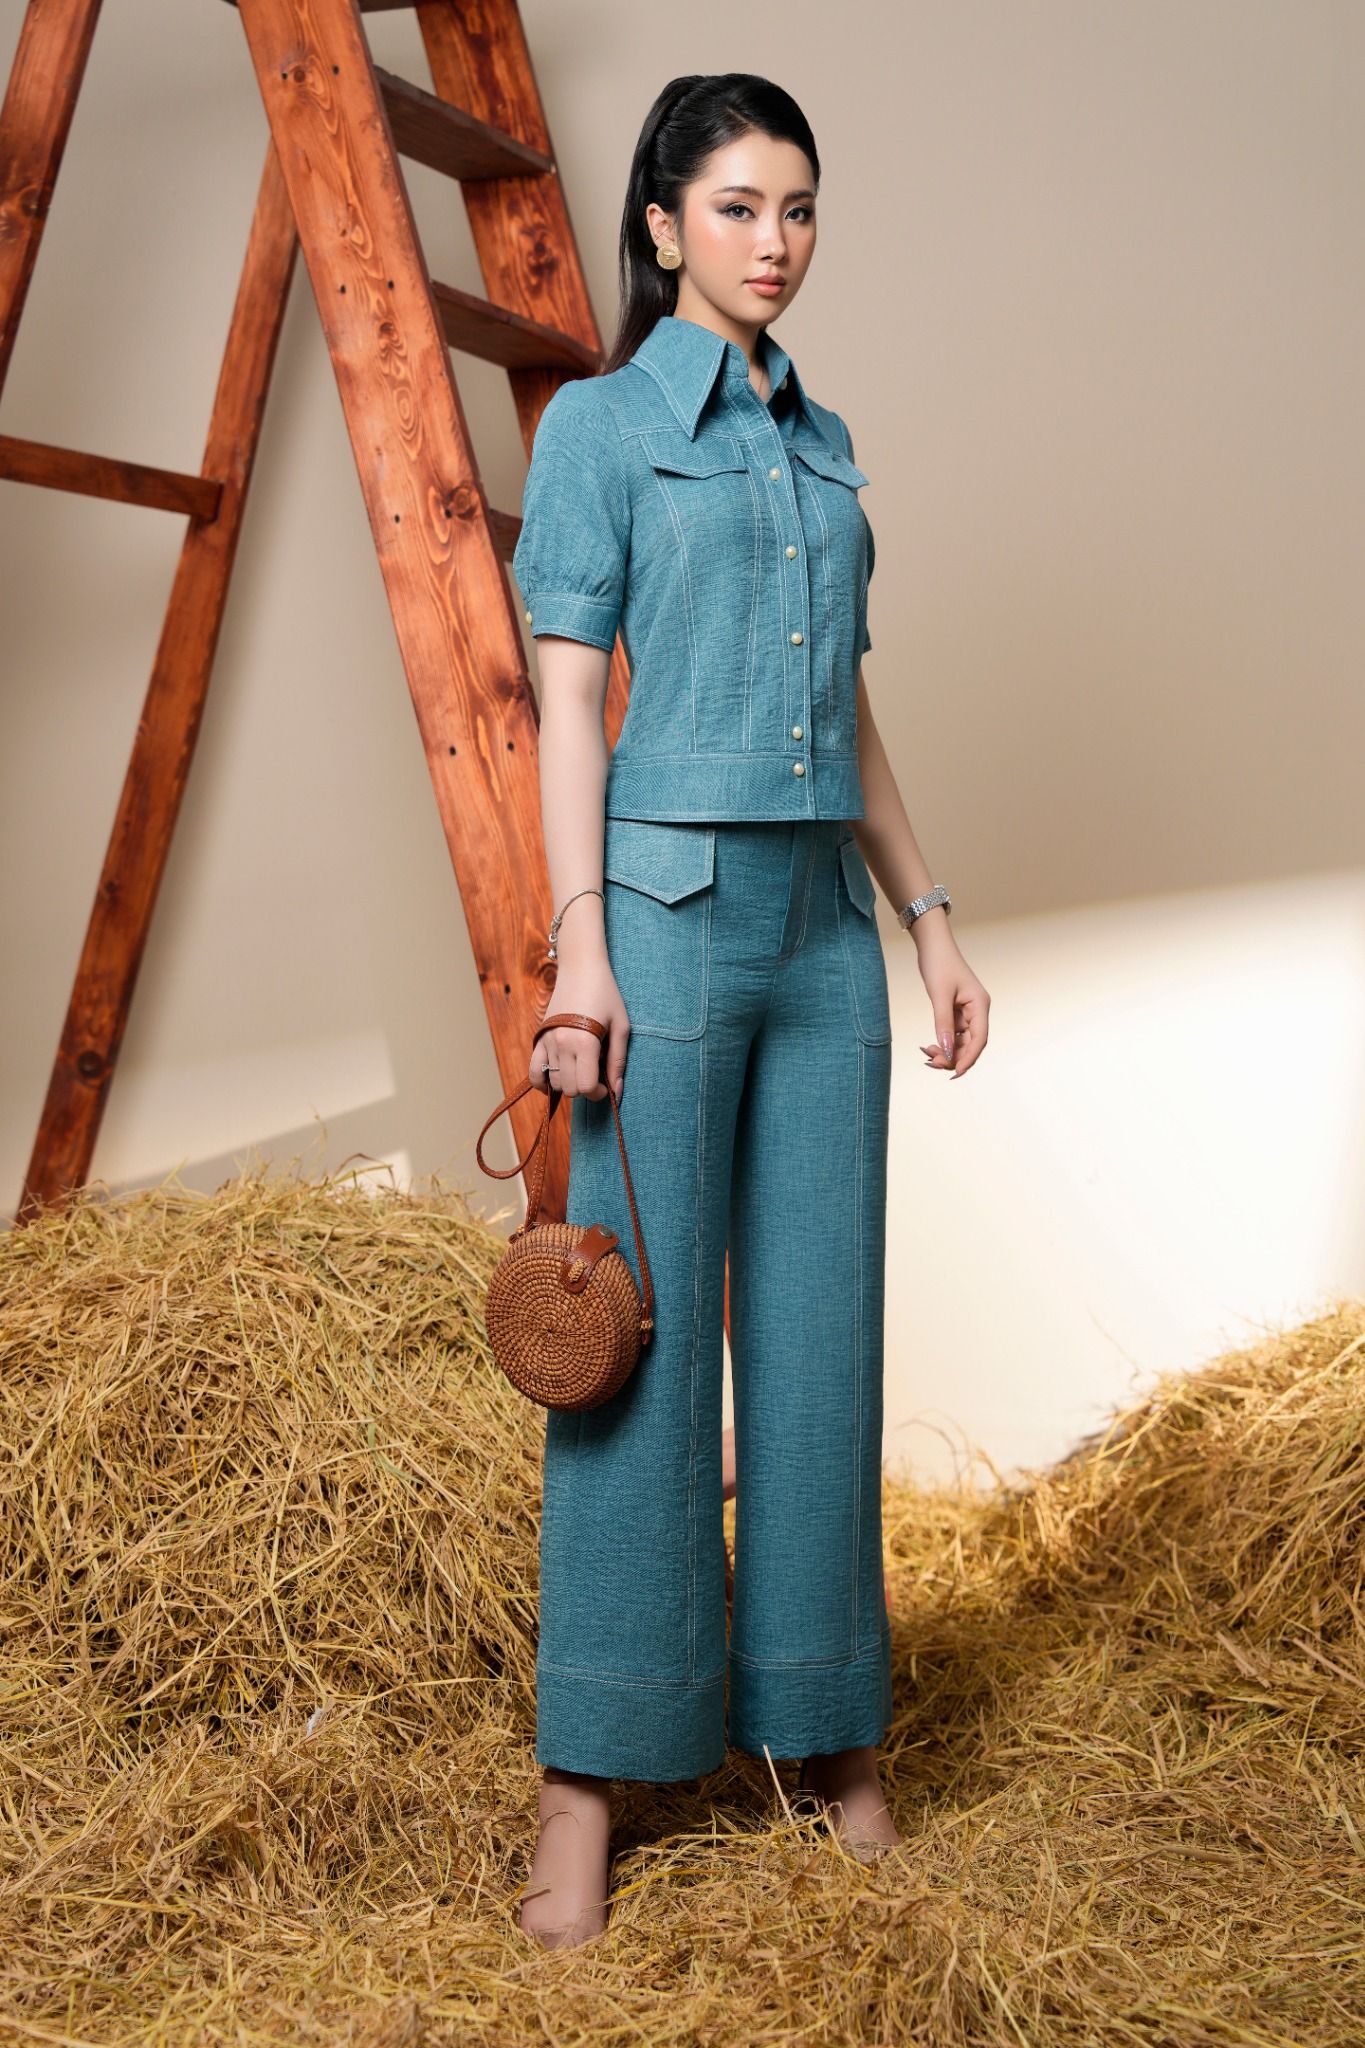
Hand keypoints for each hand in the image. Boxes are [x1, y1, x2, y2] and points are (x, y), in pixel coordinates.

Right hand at [530, 961, 630, 1103]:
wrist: (580, 969)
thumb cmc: (606, 995)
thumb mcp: (621, 1027)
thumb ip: (618, 1061)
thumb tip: (617, 1092)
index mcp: (584, 1042)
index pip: (585, 1087)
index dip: (598, 1093)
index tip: (606, 1086)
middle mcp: (561, 1044)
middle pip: (569, 1088)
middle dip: (585, 1089)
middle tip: (596, 1076)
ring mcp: (547, 1041)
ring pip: (553, 1082)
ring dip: (568, 1083)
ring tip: (581, 1070)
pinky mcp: (539, 1038)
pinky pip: (534, 1071)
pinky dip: (542, 1083)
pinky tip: (555, 1081)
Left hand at [916, 930, 989, 1077]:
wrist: (933, 945)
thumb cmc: (939, 964)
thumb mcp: (940, 996)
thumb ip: (944, 1025)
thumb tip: (947, 1051)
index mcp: (980, 1005)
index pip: (979, 1039)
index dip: (968, 1058)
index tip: (954, 1072)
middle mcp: (977, 1011)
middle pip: (971, 1044)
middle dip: (953, 1056)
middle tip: (931, 1063)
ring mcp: (968, 1012)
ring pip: (961, 1041)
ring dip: (946, 1051)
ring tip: (927, 1054)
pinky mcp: (957, 1011)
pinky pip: (953, 1034)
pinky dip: (943, 1042)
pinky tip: (929, 1046)